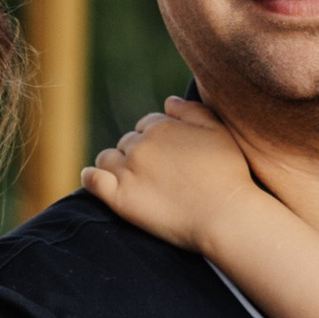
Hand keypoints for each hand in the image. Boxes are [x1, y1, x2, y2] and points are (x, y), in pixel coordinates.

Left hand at [82, 98, 262, 253]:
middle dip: (138, 153)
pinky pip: (92, 180)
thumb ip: (191, 111)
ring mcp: (127, 171)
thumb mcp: (218, 131)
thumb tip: (167, 102)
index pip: (147, 125)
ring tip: (130, 180)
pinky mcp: (119, 198)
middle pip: (128, 142)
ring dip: (115, 164)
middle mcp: (140, 145)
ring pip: (108, 158)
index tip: (167, 158)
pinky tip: (94, 179)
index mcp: (162, 126)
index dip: (156, 140)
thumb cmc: (228, 174)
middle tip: (156, 174)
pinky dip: (90, 177)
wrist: (226, 215)